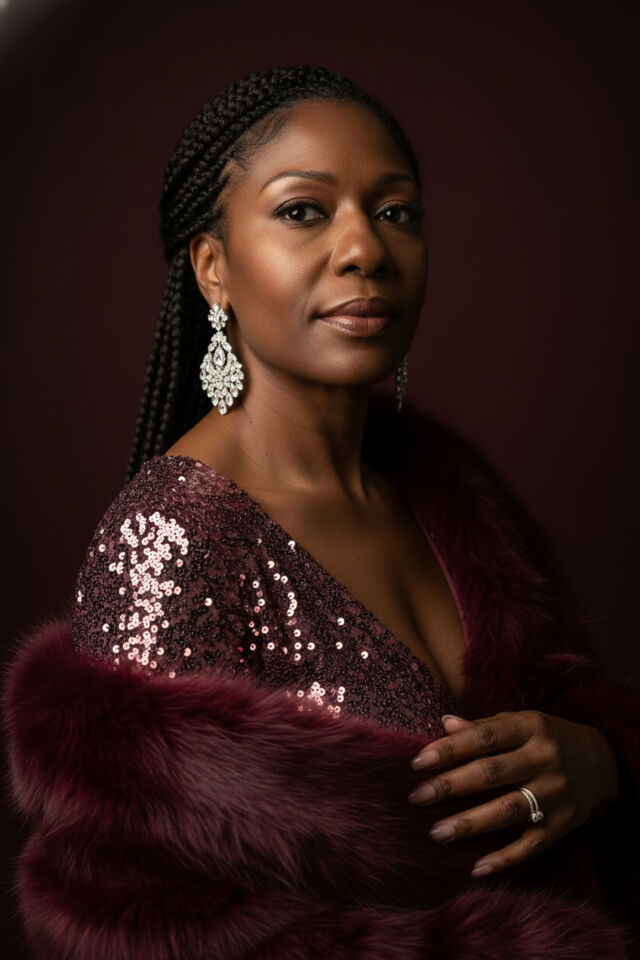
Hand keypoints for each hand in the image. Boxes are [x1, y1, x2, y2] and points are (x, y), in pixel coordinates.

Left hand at [408, 711, 618, 877]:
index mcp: (531, 727)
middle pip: (491, 774)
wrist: (603, 762)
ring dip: (470, 824)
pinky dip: (505, 859)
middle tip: (417, 797)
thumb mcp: (521, 722)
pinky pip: (532, 846)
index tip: (418, 763)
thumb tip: (444, 724)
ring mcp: (556, 793)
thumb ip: (484, 727)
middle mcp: (545, 759)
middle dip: (450, 786)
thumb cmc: (547, 738)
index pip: (484, 737)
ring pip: (508, 811)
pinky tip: (477, 868)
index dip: (449, 750)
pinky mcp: (564, 824)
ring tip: (436, 832)